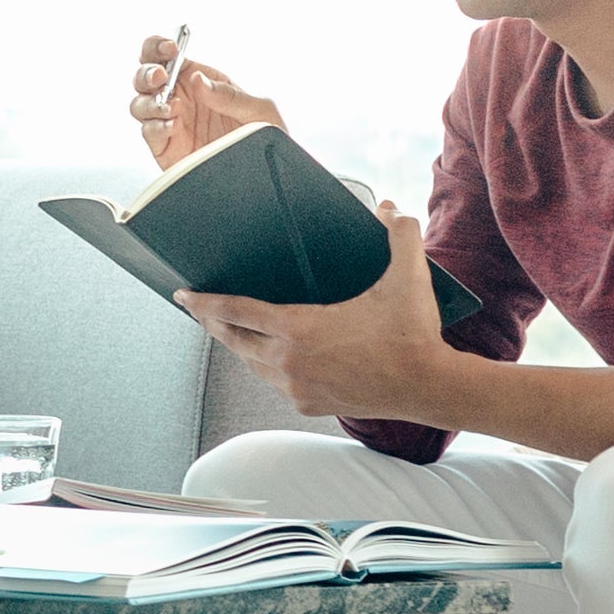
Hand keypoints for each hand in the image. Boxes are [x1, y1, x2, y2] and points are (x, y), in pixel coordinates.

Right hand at [130, 33, 284, 171]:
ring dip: (149, 102)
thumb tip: (200, 81)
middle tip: (161, 77)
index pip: (169, 56)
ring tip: (172, 108)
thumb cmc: (264, 139)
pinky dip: (155, 127)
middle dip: (147, 73)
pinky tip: (173, 127)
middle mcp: (181, 99)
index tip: (168, 48)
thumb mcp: (259, 111)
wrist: (262, 177)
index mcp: (200, 81)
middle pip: (145, 77)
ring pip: (140, 104)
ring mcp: (170, 122)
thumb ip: (230, 95)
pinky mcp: (165, 147)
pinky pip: (148, 132)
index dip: (160, 47)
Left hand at [177, 204, 448, 419]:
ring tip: (228, 330)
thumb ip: (398, 235)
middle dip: (212, 323)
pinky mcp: (309, 405)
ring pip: (252, 364)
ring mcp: (297, 387)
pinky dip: (265, 367)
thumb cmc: (414, 334)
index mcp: (299, 328)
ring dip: (238, 345)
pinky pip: (274, 383)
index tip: (182, 294)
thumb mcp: (407, 277)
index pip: (235, 311)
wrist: (430, 387)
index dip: (204, 302)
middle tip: (196, 309)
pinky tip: (266, 357)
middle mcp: (289, 361)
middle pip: (234, 340)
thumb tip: (389, 208)